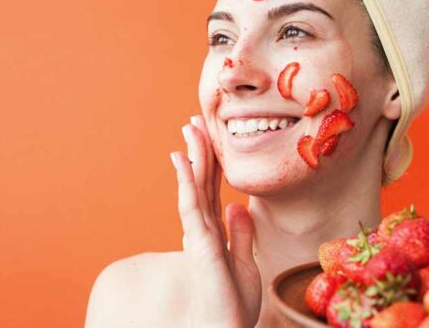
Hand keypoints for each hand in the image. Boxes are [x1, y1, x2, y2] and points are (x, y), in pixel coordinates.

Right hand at [171, 115, 261, 327]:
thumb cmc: (233, 306)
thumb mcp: (246, 265)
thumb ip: (242, 235)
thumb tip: (239, 206)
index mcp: (216, 231)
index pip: (213, 188)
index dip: (211, 161)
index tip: (207, 136)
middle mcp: (204, 228)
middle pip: (201, 181)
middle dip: (199, 150)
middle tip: (194, 121)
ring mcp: (199, 234)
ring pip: (195, 186)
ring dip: (192, 156)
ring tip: (189, 128)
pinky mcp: (200, 242)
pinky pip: (191, 205)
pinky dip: (186, 180)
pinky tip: (182, 158)